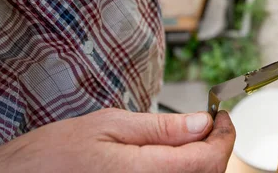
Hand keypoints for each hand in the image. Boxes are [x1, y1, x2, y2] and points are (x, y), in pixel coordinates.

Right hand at [0, 108, 234, 172]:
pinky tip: (174, 157)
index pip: (207, 159)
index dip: (224, 136)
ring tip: (192, 138)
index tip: (222, 117)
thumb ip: (160, 127)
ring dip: (203, 162)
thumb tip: (201, 123)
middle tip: (210, 123)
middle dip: (216, 147)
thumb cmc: (53, 156)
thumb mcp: (108, 124)